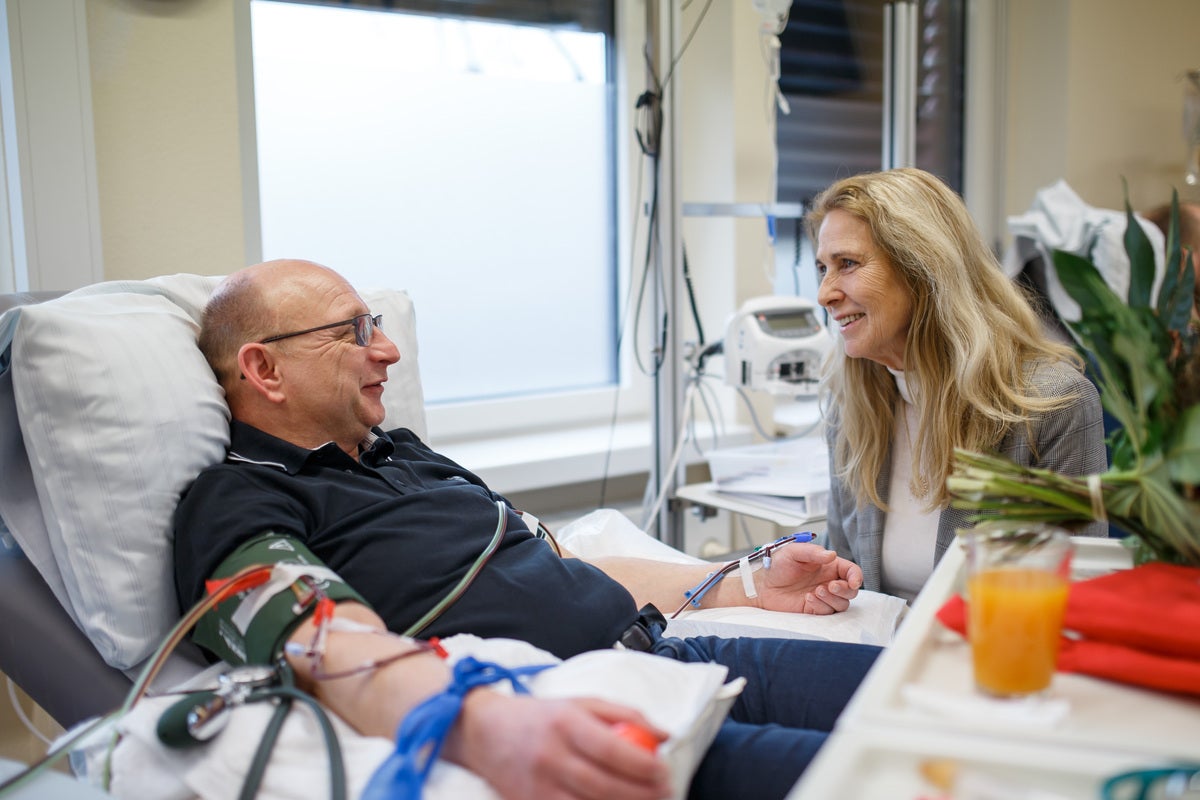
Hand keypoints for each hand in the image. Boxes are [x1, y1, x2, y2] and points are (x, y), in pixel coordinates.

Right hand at [451, 692, 672, 799]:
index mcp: (565, 723)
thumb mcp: (580, 703)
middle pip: (604, 786)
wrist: (483, 732)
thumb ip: (624, 715)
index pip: (610, 749)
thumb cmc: (538, 717)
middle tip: (665, 793)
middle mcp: (550, 756)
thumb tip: (663, 735)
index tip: (664, 770)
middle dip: (642, 795)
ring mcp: (538, 786)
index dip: (642, 765)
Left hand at [755, 543, 862, 613]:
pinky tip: (808, 599)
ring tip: (815, 591)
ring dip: (833, 598)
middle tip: (830, 586)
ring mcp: (822, 597)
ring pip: (842, 603)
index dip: (856, 576)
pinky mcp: (814, 609)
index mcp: (828, 566)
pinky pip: (827, 612)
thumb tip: (832, 555)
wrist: (761, 585)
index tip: (853, 581)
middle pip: (851, 590)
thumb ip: (813, 552)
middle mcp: (828, 581)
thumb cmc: (776, 566)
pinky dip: (821, 606)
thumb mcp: (793, 552)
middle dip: (845, 589)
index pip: (851, 571)